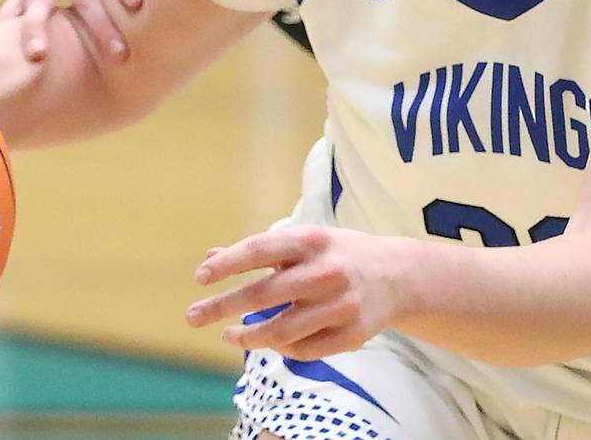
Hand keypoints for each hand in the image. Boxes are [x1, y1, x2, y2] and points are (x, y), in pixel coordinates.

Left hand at [186, 226, 401, 359]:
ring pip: (282, 330)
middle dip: (223, 306)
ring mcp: (342, 304)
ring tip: (226, 335)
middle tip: (192, 316)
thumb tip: (208, 257)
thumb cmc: (337, 254)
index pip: (260, 250)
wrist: (397, 275)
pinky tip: (268, 343)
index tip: (200, 277)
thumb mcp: (303, 242)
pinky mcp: (353, 334)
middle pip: (265, 293)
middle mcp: (328, 271)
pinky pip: (305, 350)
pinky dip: (281, 349)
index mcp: (313, 240)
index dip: (227, 264)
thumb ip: (258, 251)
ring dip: (248, 336)